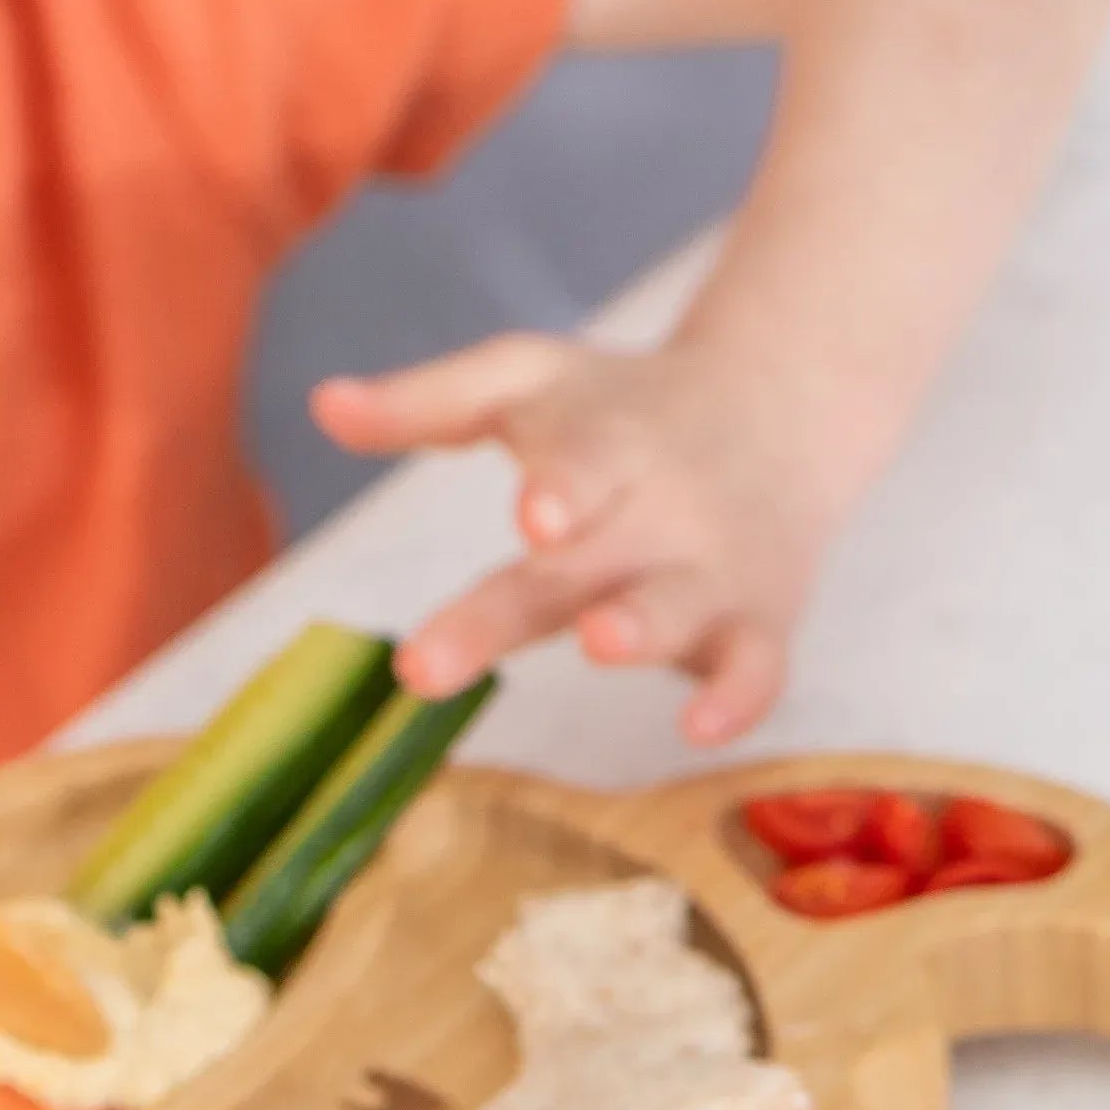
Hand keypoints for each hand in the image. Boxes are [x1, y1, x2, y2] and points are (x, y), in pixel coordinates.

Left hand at [313, 335, 847, 746]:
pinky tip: (701, 727)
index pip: (580, 460)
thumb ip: (430, 401)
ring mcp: (709, 570)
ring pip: (677, 607)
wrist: (786, 408)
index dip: (563, 485)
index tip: (531, 515)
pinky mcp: (756, 624)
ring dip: (645, 627)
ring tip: (602, 643)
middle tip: (430, 664)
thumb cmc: (625, 410)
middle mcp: (656, 510)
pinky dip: (739, 697)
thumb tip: (323, 405)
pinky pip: (759, 668)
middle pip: (581, 565)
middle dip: (510, 609)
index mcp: (601, 446)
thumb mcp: (533, 381)